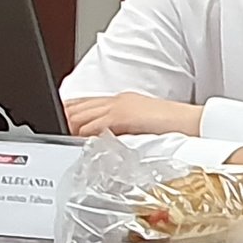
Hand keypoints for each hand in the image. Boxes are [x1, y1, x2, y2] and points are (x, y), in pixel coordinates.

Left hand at [66, 93, 204, 137]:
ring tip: (60, 137)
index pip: (86, 104)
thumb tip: (107, 141)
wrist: (192, 123)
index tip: (57, 121)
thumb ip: (123, 130)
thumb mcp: (143, 126)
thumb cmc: (175, 127)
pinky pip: (93, 124)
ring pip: (81, 114)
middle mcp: (118, 101)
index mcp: (123, 102)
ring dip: (69, 126)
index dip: (68, 111)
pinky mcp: (122, 116)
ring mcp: (119, 107)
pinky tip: (76, 141)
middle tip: (50, 131)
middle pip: (78, 106)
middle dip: (62, 118)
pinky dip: (82, 133)